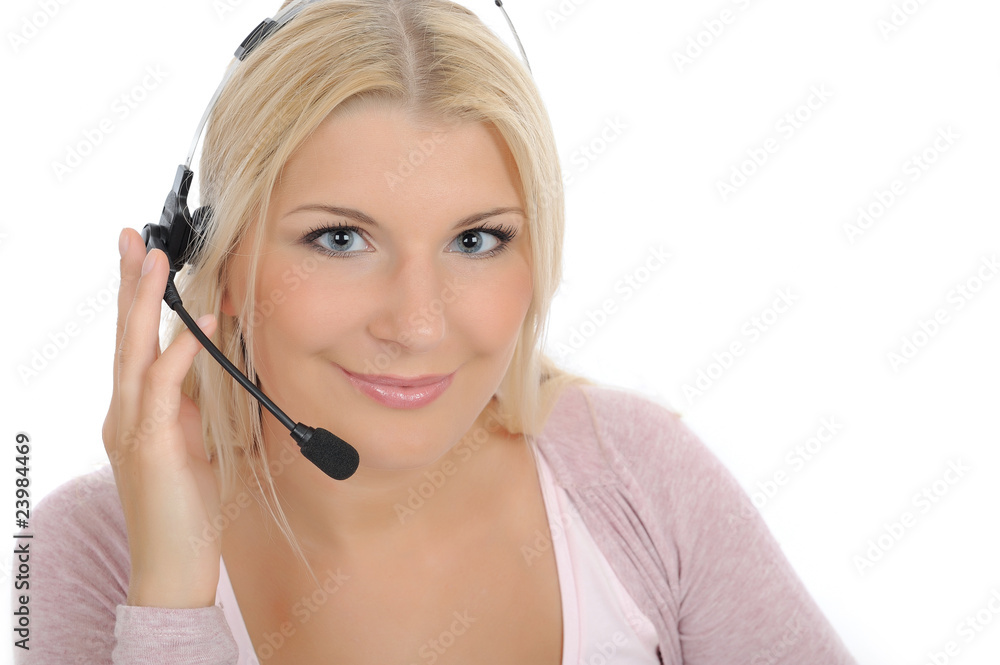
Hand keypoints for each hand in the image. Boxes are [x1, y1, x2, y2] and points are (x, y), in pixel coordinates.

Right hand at [102, 227, 222, 607]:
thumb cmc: (187, 510)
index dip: (138, 300)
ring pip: (134, 352)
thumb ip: (197, 407)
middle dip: (130, 284)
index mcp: (135, 413)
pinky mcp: (147, 446)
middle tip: (133, 238)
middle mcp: (124, 414)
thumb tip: (216, 367)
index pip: (135, 345)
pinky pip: (162, 388)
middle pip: (125, 337)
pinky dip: (180, 352)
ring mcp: (130, 429)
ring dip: (145, 303)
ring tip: (156, 260)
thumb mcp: (196, 445)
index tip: (146, 260)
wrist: (172, 567)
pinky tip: (199, 323)